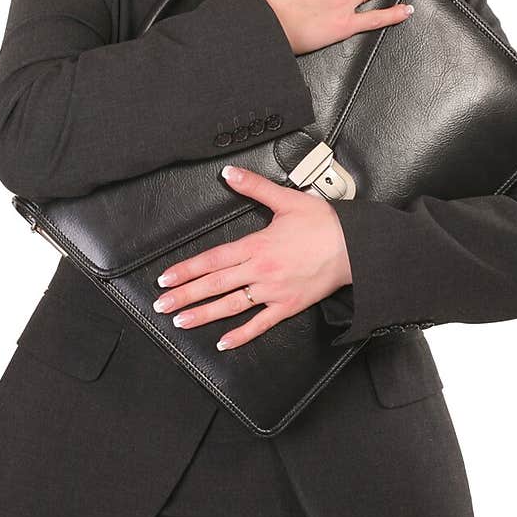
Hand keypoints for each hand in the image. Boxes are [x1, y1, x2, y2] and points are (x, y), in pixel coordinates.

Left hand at [151, 165, 352, 348]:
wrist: (355, 247)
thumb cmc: (324, 223)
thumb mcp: (287, 199)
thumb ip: (254, 187)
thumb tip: (229, 172)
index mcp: (257, 245)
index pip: (213, 259)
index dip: (186, 270)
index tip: (165, 279)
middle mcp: (261, 271)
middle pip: (215, 284)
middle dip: (185, 296)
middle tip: (161, 305)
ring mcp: (273, 292)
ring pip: (232, 306)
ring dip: (204, 315)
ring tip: (180, 322)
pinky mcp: (288, 306)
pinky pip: (261, 324)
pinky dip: (241, 335)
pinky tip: (223, 343)